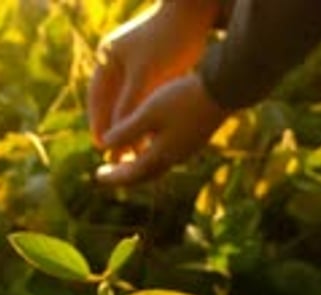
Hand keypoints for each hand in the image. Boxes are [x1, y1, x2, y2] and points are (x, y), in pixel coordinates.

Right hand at [88, 1, 219, 147]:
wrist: (195, 15)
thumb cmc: (168, 40)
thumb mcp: (144, 75)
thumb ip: (128, 104)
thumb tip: (113, 136)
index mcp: (107, 58)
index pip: (97, 98)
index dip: (99, 124)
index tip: (102, 147)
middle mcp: (117, 62)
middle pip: (110, 103)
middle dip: (113, 129)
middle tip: (114, 155)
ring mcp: (133, 66)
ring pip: (127, 104)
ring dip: (129, 127)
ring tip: (132, 152)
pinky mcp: (151, 71)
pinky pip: (141, 100)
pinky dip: (143, 118)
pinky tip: (149, 137)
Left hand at [95, 73, 226, 185]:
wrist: (223, 90)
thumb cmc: (183, 99)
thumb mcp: (149, 113)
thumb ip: (126, 131)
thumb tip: (103, 145)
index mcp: (161, 155)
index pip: (131, 173)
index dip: (113, 176)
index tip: (97, 176)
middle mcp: (174, 158)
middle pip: (144, 174)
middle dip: (125, 175)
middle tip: (108, 173)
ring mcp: (187, 150)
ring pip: (157, 165)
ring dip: (140, 166)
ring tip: (127, 159)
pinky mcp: (195, 139)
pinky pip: (168, 154)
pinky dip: (153, 155)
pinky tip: (151, 144)